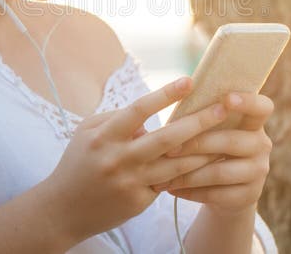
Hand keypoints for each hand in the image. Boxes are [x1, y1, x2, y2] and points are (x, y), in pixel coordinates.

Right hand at [45, 77, 230, 243]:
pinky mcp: (140, 201)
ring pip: (177, 165)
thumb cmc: (78, 162)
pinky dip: (191, 171)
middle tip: (224, 107)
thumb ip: (119, 118)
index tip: (190, 80)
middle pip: (167, 138)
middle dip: (199, 121)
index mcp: (104, 136)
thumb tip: (153, 113)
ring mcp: (131, 183)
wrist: (62, 210)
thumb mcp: (88, 132)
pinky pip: (171, 182)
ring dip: (205, 150)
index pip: (139, 110)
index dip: (166, 94)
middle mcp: (119, 159)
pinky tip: (211, 161)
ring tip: (228, 135)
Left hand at [152, 92, 274, 216]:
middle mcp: (262, 144)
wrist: (224, 189)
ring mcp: (258, 171)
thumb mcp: (211, 129)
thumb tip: (174, 95)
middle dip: (196, 144)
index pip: (262, 107)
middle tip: (168, 149)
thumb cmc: (210, 146)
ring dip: (188, 173)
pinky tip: (171, 189)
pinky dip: (190, 192)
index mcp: (254, 122)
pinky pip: (216, 194)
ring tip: (162, 174)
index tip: (227, 98)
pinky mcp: (250, 196)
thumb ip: (203, 115)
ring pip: (219, 172)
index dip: (248, 101)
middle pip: (230, 141)